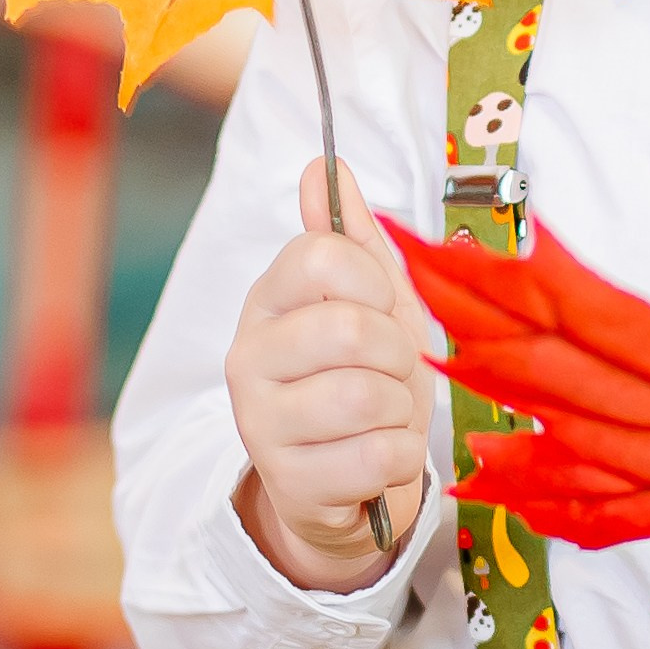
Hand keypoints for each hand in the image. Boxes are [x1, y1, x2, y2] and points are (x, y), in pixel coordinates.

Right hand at [226, 157, 436, 591]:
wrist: (350, 484)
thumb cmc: (366, 379)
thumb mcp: (372, 302)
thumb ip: (352, 237)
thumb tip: (323, 164)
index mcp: (268, 300)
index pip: (322, 257)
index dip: (374, 282)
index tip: (381, 309)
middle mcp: (248, 356)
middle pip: (351, 329)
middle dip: (397, 354)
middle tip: (390, 372)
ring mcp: (261, 423)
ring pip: (366, 396)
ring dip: (400, 409)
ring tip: (384, 416)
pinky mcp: (291, 483)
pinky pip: (379, 455)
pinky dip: (401, 457)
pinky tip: (381, 458)